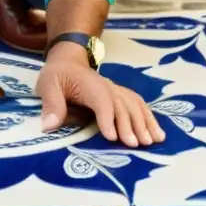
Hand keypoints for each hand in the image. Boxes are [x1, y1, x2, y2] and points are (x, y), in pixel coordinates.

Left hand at [36, 48, 163, 147]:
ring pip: (134, 105)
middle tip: (135, 145)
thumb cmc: (57, 75)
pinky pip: (139, 105)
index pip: (101, 100)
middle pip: (122, 105)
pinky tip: (158, 133)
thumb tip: (48, 126)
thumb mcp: (47, 85)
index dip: (107, 118)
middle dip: (130, 125)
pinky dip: (149, 118)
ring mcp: (116, 91)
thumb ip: (51, 104)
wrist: (69, 61)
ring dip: (144, 123)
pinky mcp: (121, 96)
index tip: (111, 137)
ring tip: (153, 141)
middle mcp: (107, 87)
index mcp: (89, 84)